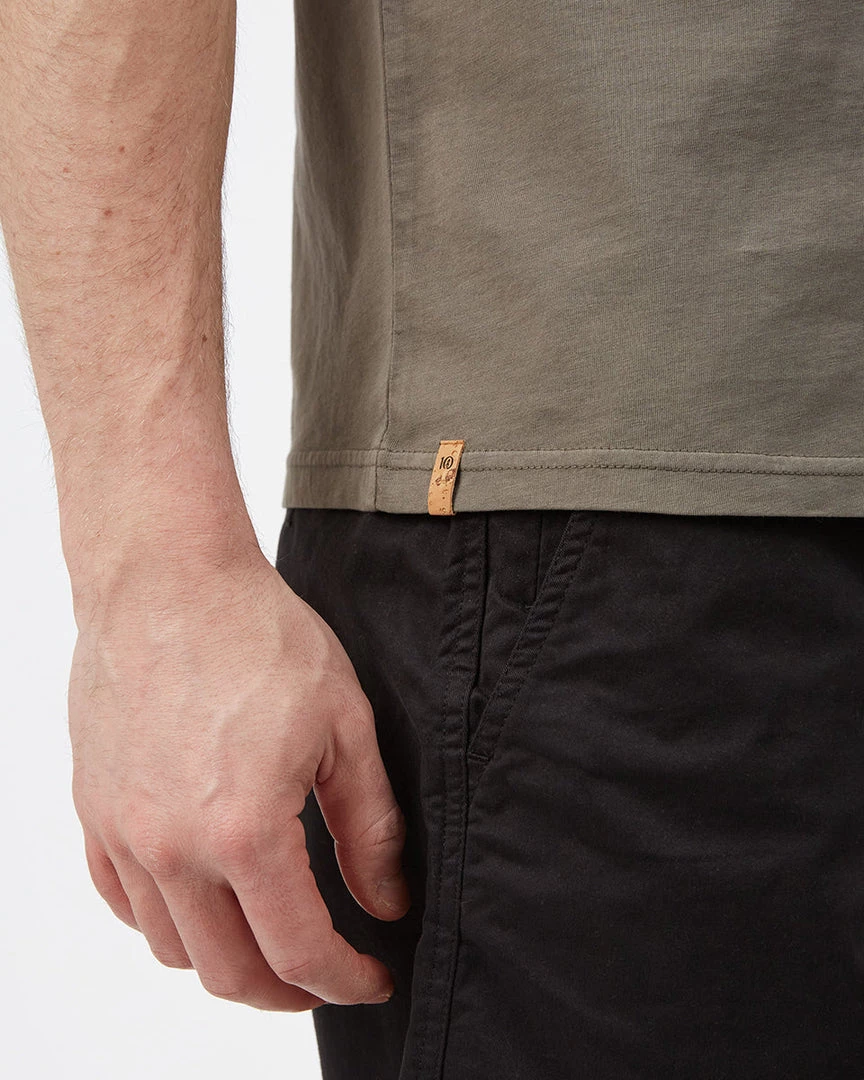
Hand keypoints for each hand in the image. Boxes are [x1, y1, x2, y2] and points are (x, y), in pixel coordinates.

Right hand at [68, 547, 409, 1010]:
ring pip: (170, 946)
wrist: (169, 578)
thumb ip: (368, 827)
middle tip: (323, 972)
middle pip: (227, 971)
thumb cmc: (258, 635)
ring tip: (265, 934)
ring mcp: (122, 830)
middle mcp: (171, 846)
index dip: (345, 979)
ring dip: (224, 959)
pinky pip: (120, 898)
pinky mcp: (95, 807)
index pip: (298, 948)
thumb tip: (384, 901)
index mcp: (244, 829)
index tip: (372, 977)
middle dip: (285, 990)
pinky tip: (199, 896)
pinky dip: (164, 919)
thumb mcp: (345, 726)